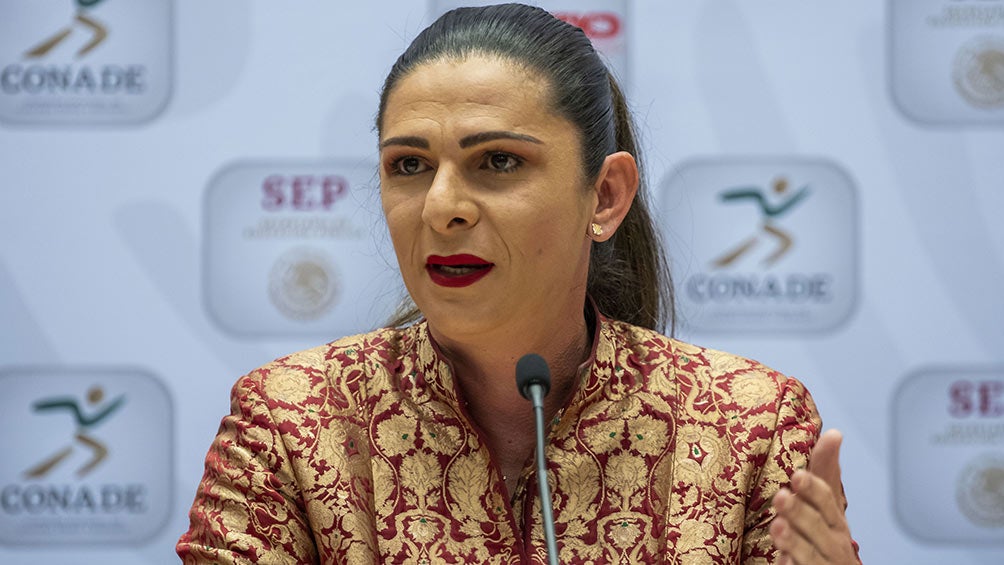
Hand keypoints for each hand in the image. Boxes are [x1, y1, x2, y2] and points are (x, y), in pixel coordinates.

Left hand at [770, 429, 857, 563]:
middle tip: (781, 497)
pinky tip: (781, 560)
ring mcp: (823, 563)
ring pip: (809, 553)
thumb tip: (834, 433)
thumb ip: (825, 472)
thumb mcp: (827, 505)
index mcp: (835, 521)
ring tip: (777, 527)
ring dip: (793, 540)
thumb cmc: (827, 536)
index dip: (813, 488)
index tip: (797, 475)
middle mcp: (834, 543)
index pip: (828, 501)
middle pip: (817, 526)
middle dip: (800, 512)